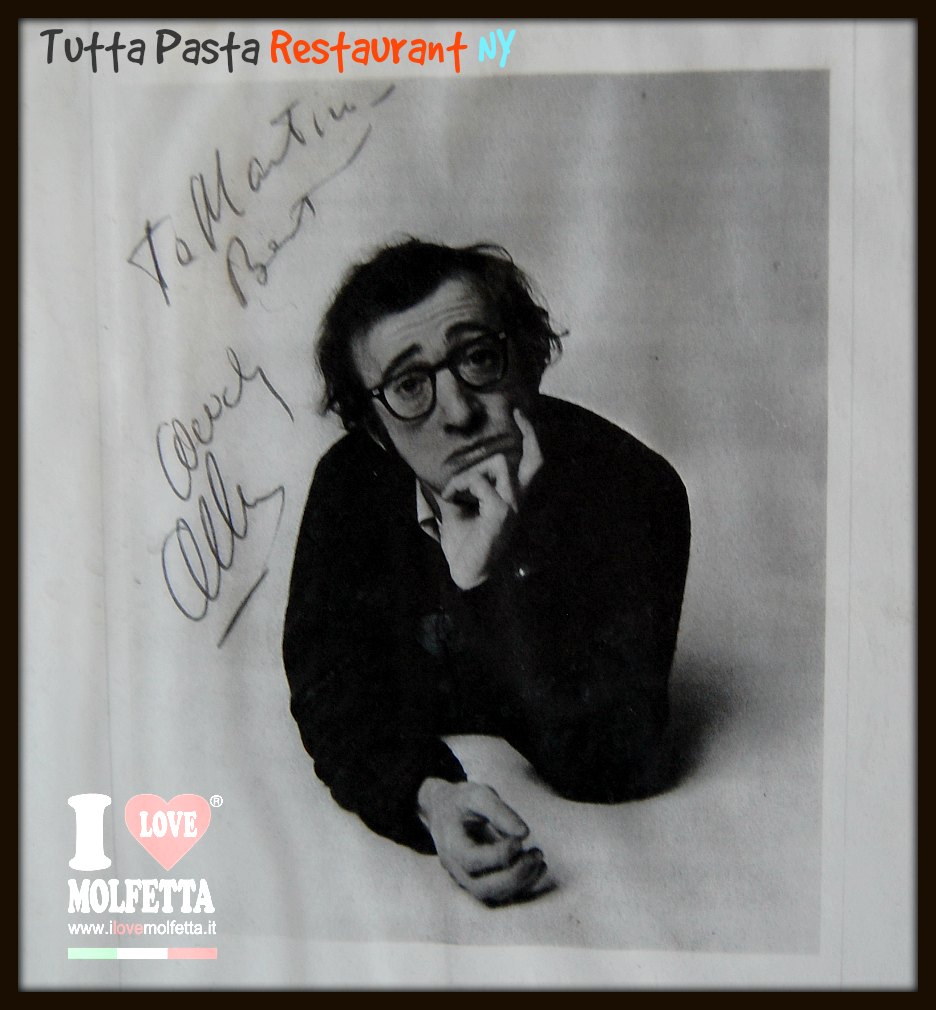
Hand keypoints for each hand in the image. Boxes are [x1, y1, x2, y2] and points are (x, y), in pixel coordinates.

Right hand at [417, 778, 546, 905]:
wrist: (444, 809)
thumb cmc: (461, 801)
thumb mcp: (477, 795)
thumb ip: (499, 811)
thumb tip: (524, 833)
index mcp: (450, 845)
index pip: (472, 860)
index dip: (499, 854)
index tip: (520, 839)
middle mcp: (455, 868)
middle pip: (482, 887)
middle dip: (514, 875)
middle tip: (537, 854)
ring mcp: (465, 879)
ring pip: (492, 895)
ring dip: (520, 881)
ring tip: (539, 858)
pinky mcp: (478, 881)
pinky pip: (499, 893)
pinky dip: (520, 884)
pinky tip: (537, 867)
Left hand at [437, 409, 542, 588]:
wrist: (465, 572)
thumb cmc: (463, 541)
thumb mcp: (458, 507)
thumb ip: (460, 486)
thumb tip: (440, 465)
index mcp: (510, 498)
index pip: (531, 464)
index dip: (531, 437)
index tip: (520, 412)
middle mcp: (517, 500)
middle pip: (535, 459)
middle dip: (528, 432)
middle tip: (516, 412)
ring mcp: (512, 505)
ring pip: (498, 463)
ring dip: (470, 471)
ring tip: (454, 490)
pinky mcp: (502, 512)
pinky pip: (481, 482)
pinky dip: (461, 485)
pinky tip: (452, 499)